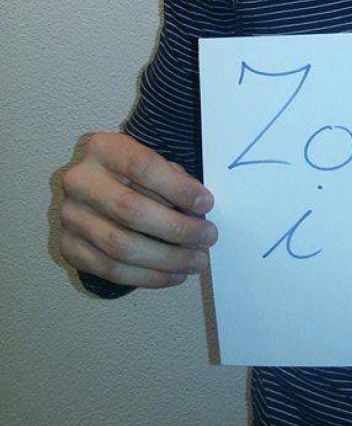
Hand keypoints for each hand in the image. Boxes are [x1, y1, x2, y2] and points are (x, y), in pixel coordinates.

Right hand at [59, 132, 217, 287]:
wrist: (97, 194)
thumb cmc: (137, 177)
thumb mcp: (156, 166)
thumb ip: (175, 181)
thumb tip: (199, 211)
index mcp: (103, 149)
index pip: (141, 166)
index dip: (177, 187)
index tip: (207, 204)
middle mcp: (79, 181)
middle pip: (129, 209)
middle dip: (176, 228)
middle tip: (208, 237)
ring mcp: (70, 216)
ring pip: (120, 245)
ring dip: (166, 258)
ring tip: (197, 261)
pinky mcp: (69, 247)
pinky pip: (111, 269)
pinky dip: (149, 276)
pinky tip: (175, 274)